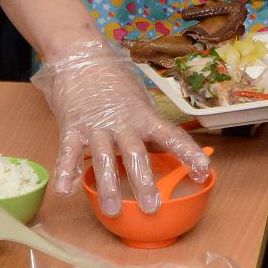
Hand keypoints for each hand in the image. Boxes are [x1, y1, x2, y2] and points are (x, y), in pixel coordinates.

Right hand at [38, 37, 207, 214]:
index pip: (170, 136)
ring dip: (108, 185)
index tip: (203, 170)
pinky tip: (64, 190)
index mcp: (143, 116)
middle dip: (143, 181)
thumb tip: (164, 154)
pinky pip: (68, 152)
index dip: (188, 153)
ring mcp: (96, 126)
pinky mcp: (72, 127)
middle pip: (135, 153)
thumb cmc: (114, 83)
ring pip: (102, 157)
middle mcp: (122, 123)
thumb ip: (147, 128)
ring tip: (111, 210)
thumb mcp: (138, 102)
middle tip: (150, 207)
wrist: (81, 57)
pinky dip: (65, 172)